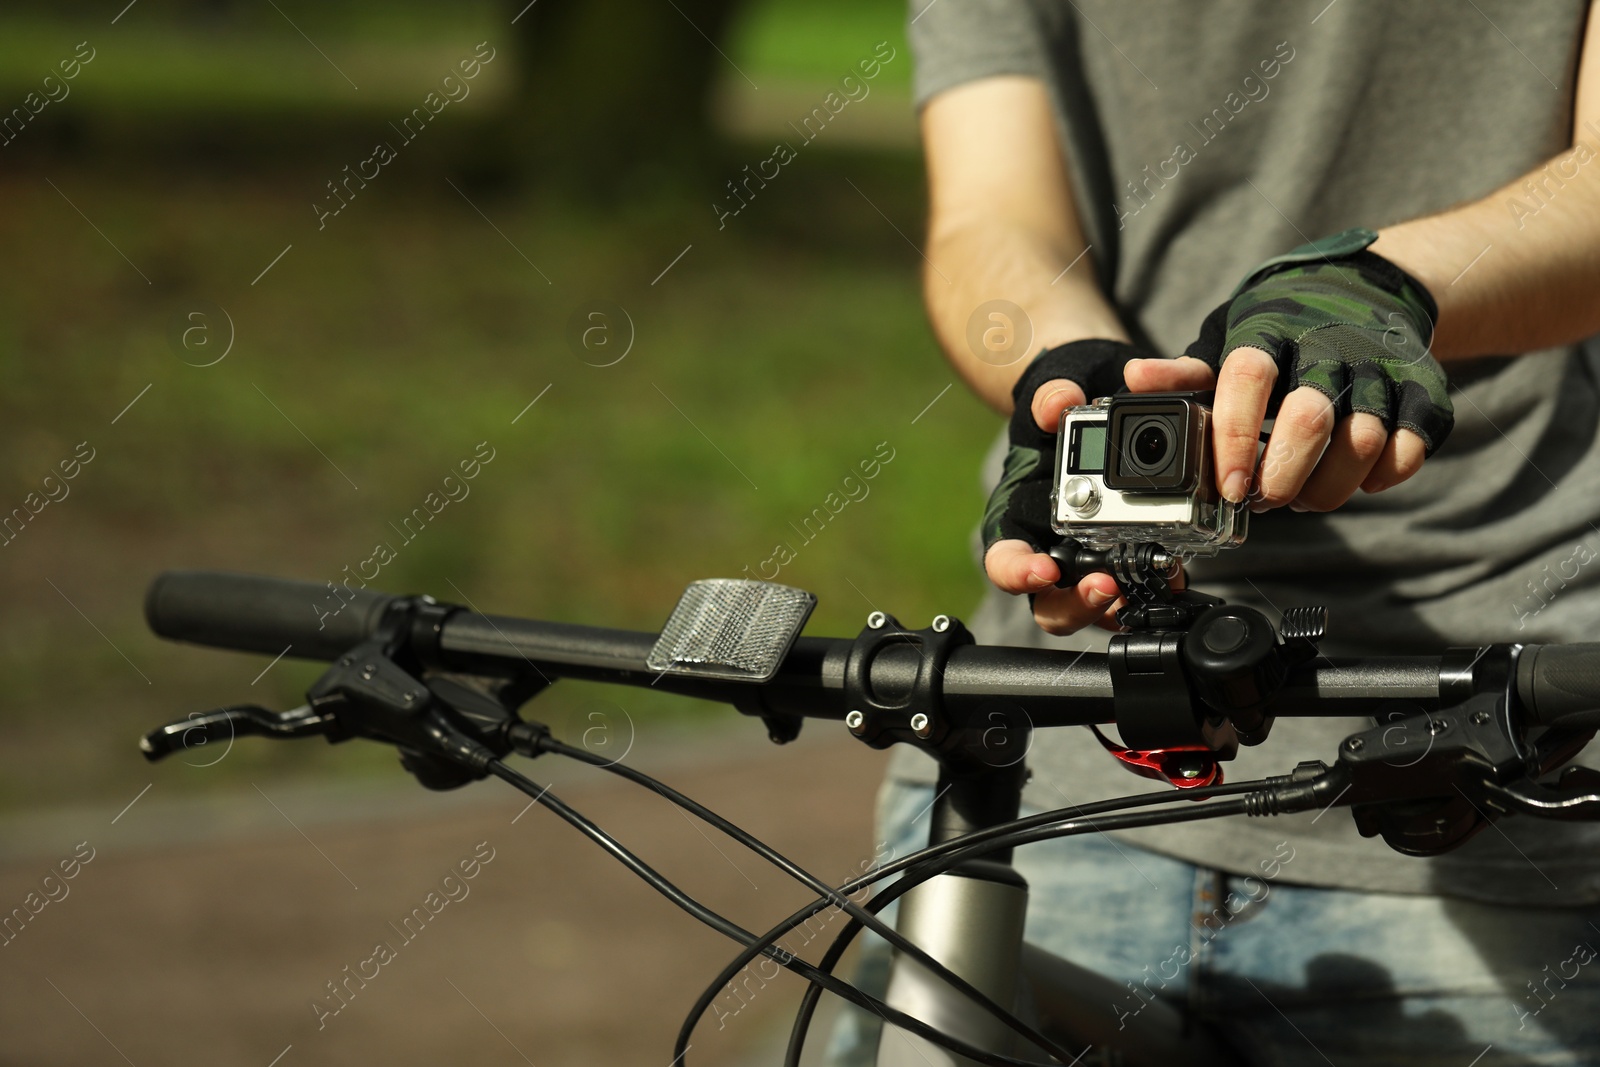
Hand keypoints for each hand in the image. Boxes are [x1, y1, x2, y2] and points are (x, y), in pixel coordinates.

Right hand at [982, 339, 1150, 634]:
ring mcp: (1089, 559)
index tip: (1043, 570)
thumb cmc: (1064, 406)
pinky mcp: (1127, 557)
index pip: (1004, 559)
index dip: (1017, 572)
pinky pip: (1137, 589)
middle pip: (1051, 603)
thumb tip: (1057, 404)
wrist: (1098, 404)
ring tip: (1154, 583)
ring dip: (1123, 605)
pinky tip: (1177, 574)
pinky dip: (1155, 587)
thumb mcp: (1054, 389)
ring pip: (1098, 607)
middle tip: (1107, 585)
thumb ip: (1051, 394)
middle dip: (1078, 603)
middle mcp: (1050, 548)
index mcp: (1019, 517)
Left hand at [1143, 228, 1451, 512]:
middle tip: (1266, 498)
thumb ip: (1186, 373)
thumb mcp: (1228, 341)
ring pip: (1364, 440)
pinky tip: (1356, 479)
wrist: (1367, 290)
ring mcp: (1382, 365)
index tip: (1228, 486)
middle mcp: (1331, 343)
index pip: (1248, 378)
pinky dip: (1382, 477)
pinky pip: (1412, 448)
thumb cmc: (1284, 331)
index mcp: (1271, 330)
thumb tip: (1135, 380)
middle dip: (1283, 475)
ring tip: (1304, 496)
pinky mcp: (1424, 388)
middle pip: (1310, 417)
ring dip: (1329, 487)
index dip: (1235, 437)